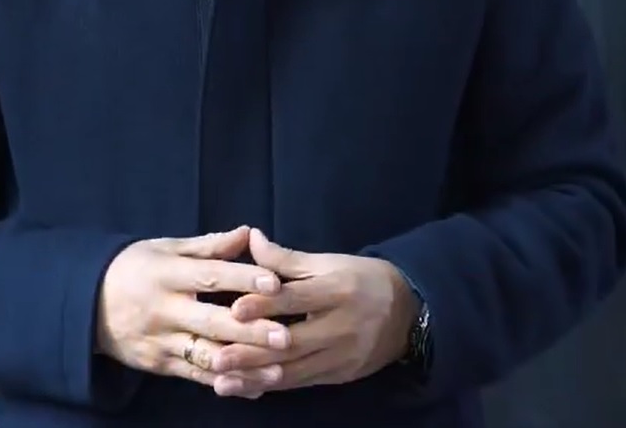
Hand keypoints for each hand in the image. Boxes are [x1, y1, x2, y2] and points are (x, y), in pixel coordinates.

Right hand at [95, 226, 293, 393]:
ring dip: (244, 364)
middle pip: (211, 321)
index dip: (243, 279)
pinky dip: (226, 382)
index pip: (209, 275)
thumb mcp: (166, 249)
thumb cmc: (134, 268)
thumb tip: (248, 233)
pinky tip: (255, 385)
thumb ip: (209, 246)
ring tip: (278, 369)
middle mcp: (163, 309)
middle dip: (250, 331)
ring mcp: (160, 340)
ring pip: (206, 355)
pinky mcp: (159, 365)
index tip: (275, 283)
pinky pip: (196, 376)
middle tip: (286, 336)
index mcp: (166, 273)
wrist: (84, 303)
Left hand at [211, 229, 416, 393]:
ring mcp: (342, 356)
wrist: (408, 312)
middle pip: (293, 342)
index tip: (235, 310)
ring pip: (295, 371)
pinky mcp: (340, 376)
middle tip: (217, 356)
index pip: (298, 299)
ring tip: (222, 380)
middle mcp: (342, 326)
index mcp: (338, 290)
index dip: (267, 305)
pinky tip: (246, 388)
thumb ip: (287, 258)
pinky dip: (272, 386)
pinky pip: (302, 383)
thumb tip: (252, 238)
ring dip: (256, 377)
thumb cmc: (361, 280)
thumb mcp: (329, 262)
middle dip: (253, 352)